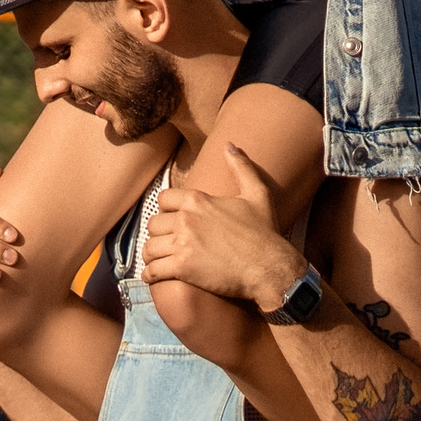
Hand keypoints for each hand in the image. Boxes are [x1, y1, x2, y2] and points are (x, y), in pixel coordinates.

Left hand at [140, 145, 306, 308]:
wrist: (270, 267)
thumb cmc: (265, 232)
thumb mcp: (257, 194)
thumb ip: (241, 167)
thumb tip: (229, 145)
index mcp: (198, 200)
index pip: (163, 199)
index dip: (167, 210)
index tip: (173, 220)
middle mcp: (186, 219)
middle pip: (153, 224)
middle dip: (159, 234)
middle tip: (166, 243)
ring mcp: (182, 244)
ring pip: (150, 247)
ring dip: (153, 255)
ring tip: (159, 260)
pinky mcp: (182, 268)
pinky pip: (152, 270)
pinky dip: (150, 274)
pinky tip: (155, 275)